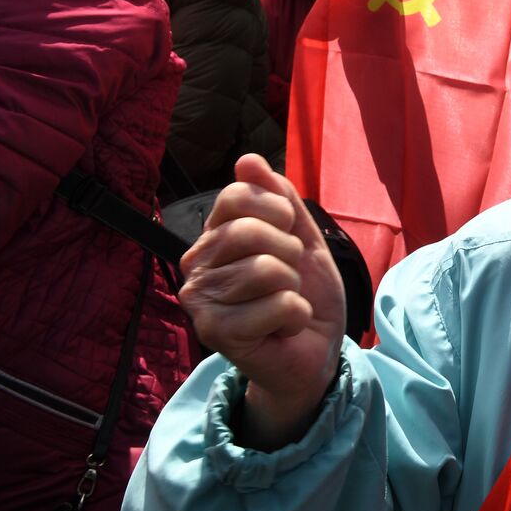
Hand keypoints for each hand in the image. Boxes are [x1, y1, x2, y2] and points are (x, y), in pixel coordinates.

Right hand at [178, 154, 345, 449]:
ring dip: (293, 288)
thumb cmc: (304, 293)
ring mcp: (200, 300)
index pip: (238, 196)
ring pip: (266, 269)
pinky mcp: (214, 333)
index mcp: (214, 236)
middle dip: (288, 253)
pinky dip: (295, 316)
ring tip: (284, 304)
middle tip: (288, 277)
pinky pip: (277, 304)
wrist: (314, 350)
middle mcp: (196, 265)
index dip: (278, 212)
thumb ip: (280, 198)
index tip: (288, 237)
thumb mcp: (302, 237)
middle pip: (248, 231)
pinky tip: (281, 328)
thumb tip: (247, 160)